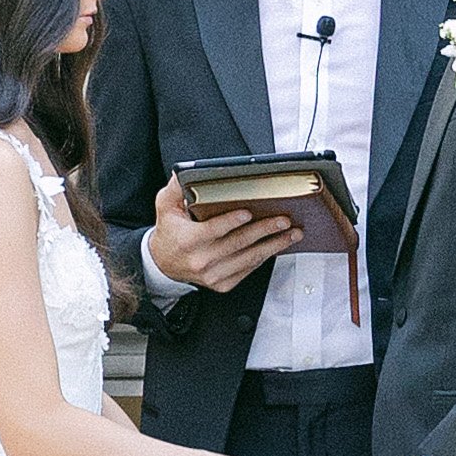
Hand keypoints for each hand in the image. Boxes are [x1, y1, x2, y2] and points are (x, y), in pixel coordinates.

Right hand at [147, 173, 297, 294]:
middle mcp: (201, 260)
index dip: (231, 222)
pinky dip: (265, 256)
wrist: (164, 264)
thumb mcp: (165, 207)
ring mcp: (213, 275)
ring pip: (249, 259)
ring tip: (291, 233)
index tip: (248, 213)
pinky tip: (278, 245)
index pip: (213, 231)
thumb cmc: (170, 233)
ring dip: (274, 245)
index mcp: (188, 241)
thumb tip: (183, 171)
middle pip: (238, 244)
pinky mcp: (222, 284)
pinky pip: (248, 270)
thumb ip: (175, 188)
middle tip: (283, 220)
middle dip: (264, 230)